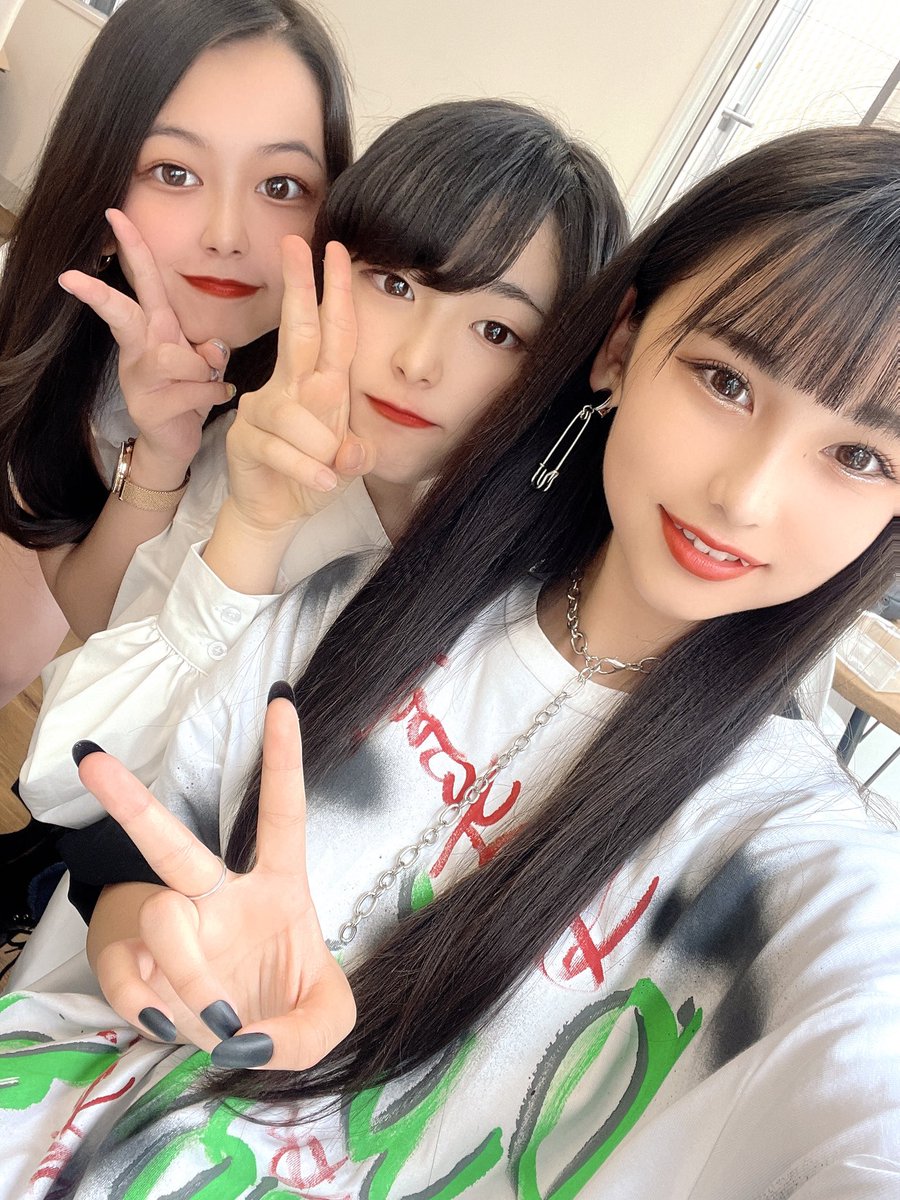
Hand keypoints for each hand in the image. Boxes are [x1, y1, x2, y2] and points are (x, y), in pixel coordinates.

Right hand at [59, 208, 233, 484]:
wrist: (175, 442)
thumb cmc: (188, 393)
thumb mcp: (203, 364)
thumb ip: (209, 349)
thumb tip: (211, 348)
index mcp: (154, 329)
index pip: (143, 281)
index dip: (133, 248)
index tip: (114, 215)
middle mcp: (140, 348)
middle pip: (123, 313)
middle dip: (100, 295)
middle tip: (70, 277)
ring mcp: (137, 378)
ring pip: (178, 358)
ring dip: (203, 370)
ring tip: (206, 383)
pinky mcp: (148, 407)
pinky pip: (196, 390)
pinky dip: (214, 395)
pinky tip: (213, 401)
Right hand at [76, 685, 355, 1070]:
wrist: (232, 1034)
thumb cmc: (284, 1002)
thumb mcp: (325, 1017)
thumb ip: (307, 1031)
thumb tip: (240, 1034)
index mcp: (276, 888)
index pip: (283, 814)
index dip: (284, 759)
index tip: (282, 699)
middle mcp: (217, 896)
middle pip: (173, 845)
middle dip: (131, 804)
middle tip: (90, 761)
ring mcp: (171, 928)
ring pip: (163, 921)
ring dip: (192, 974)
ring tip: (217, 1021)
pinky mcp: (133, 966)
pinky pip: (126, 976)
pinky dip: (146, 1006)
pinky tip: (163, 1020)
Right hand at [224, 237, 375, 534]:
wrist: (277, 512)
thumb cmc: (314, 476)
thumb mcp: (347, 464)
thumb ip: (357, 453)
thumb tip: (351, 448)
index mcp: (318, 382)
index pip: (331, 331)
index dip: (335, 293)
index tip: (336, 250)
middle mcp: (289, 386)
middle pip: (299, 331)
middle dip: (299, 287)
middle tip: (297, 244)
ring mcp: (263, 408)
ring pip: (299, 413)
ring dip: (322, 446)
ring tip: (329, 471)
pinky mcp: (245, 437)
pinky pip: (282, 448)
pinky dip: (308, 469)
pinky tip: (323, 483)